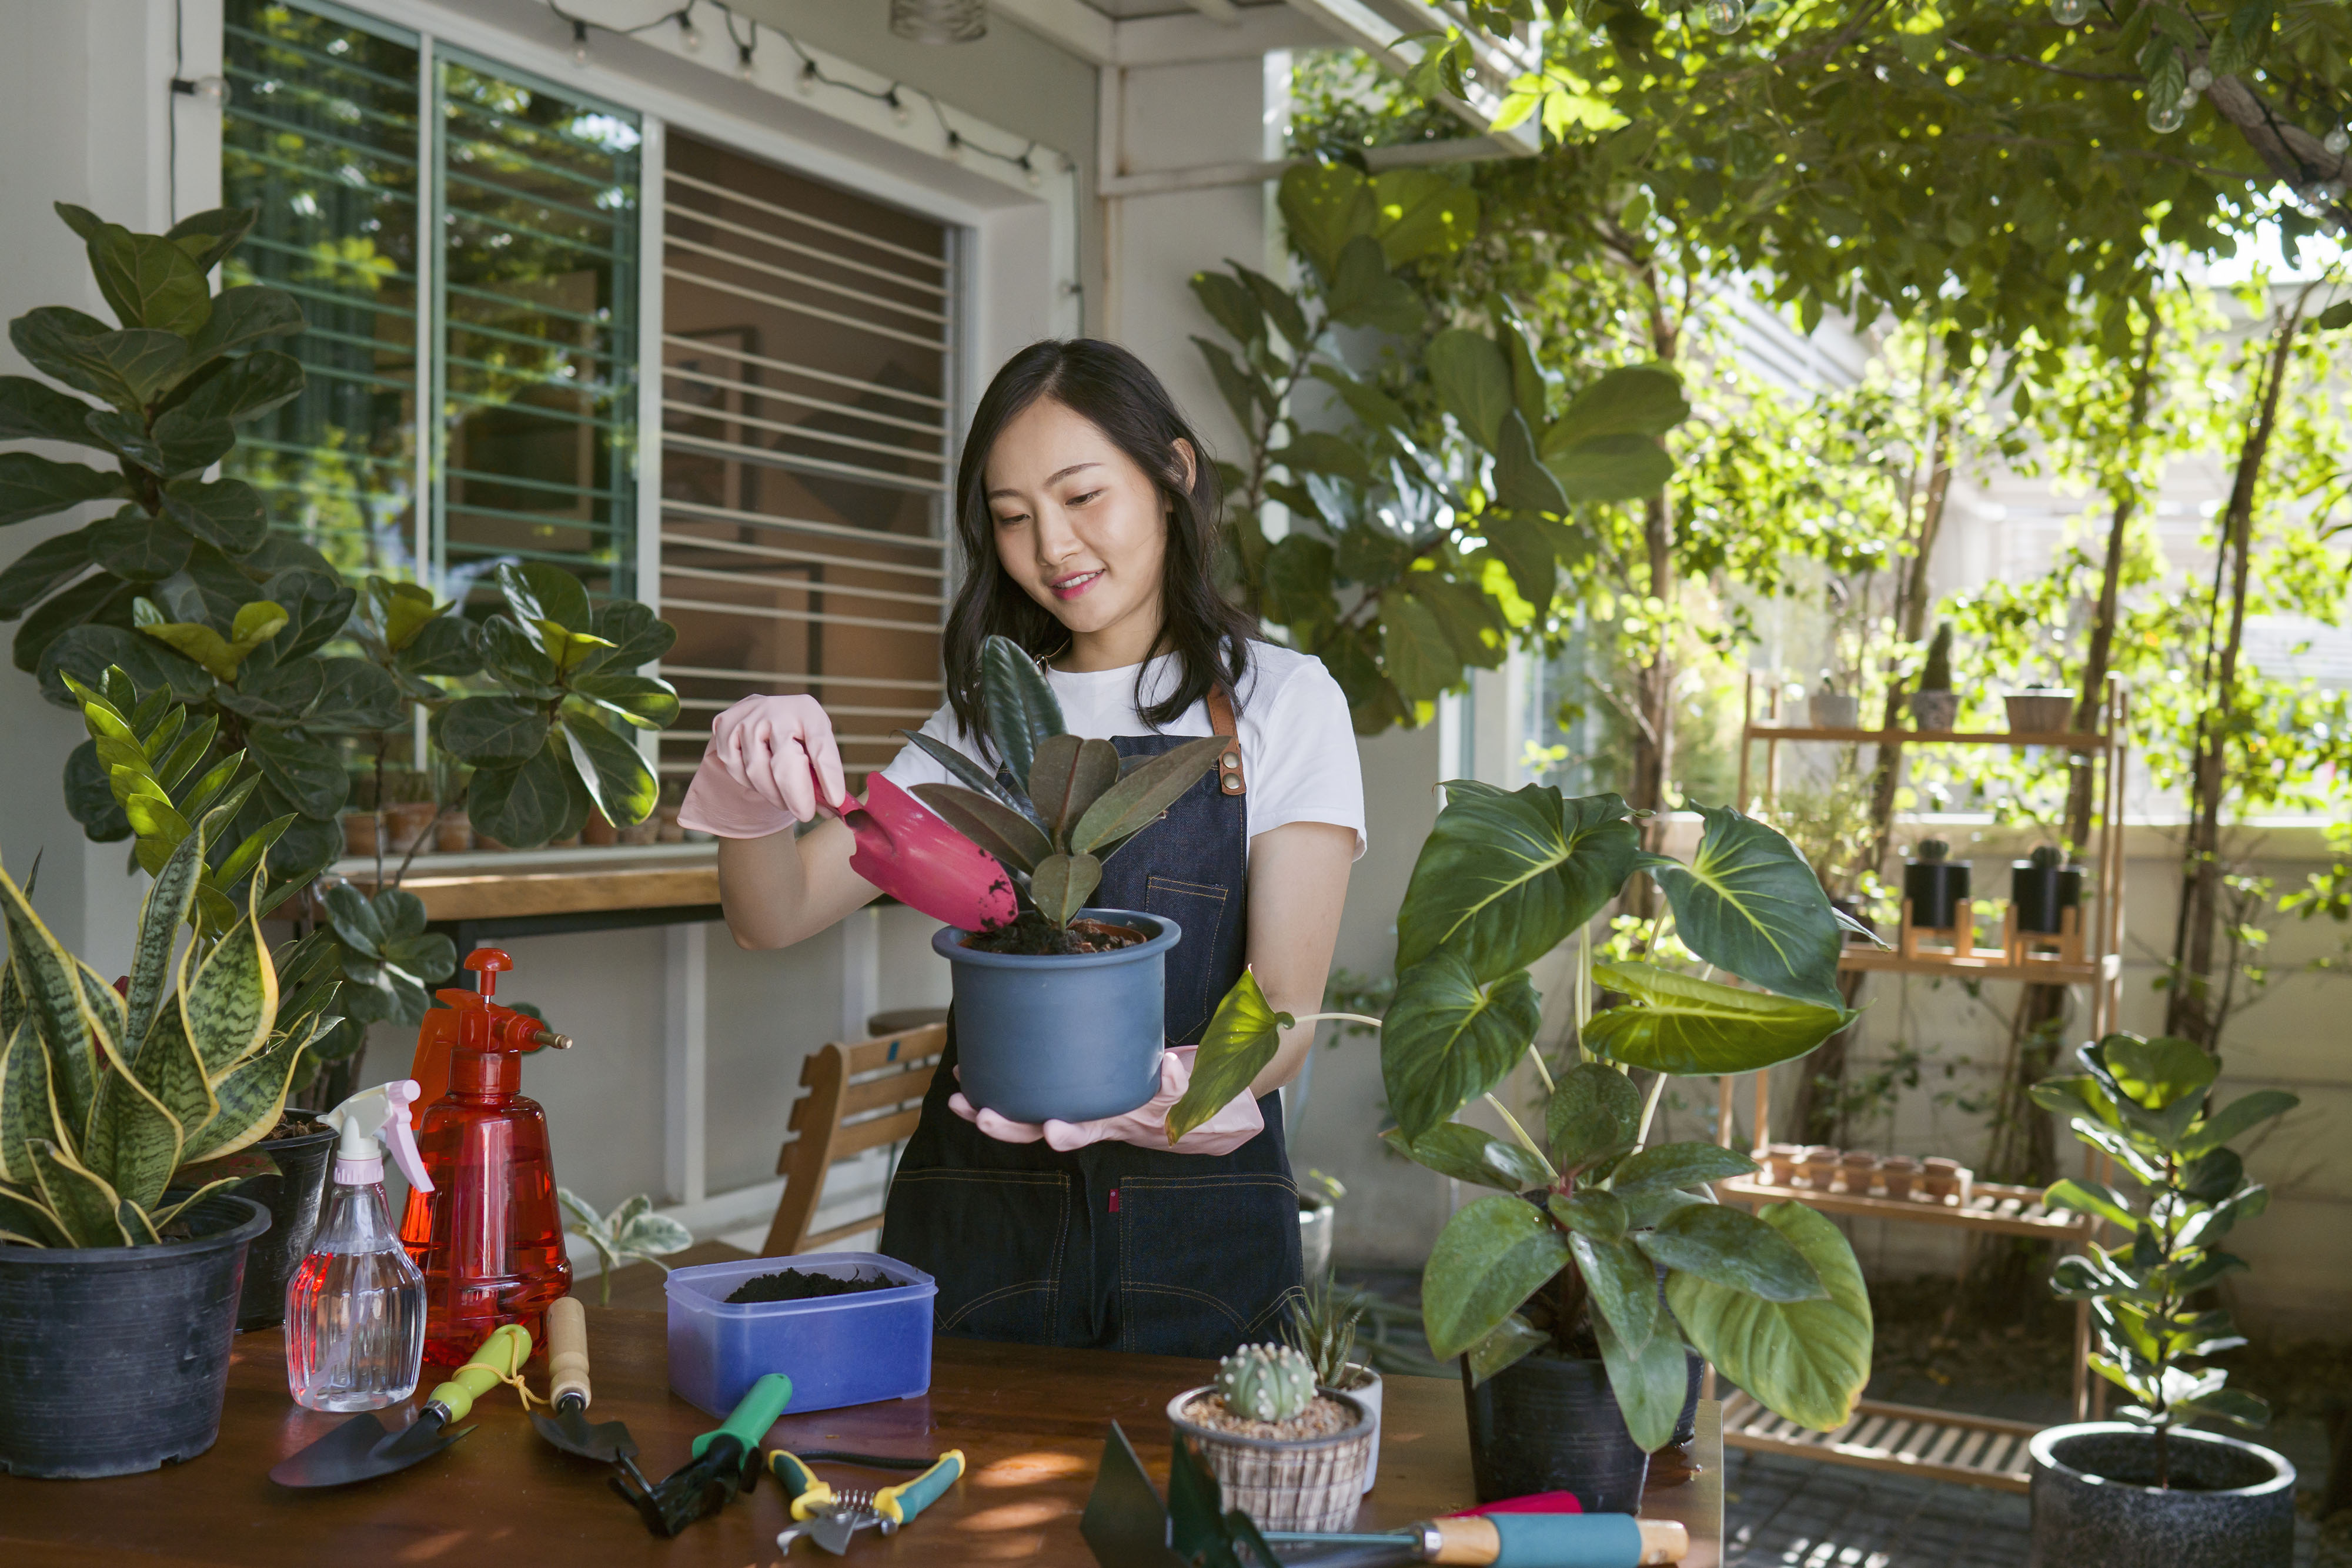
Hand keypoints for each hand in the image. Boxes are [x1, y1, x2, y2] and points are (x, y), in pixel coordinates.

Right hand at [677, 694, 846, 837]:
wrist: (764, 713)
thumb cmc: (797, 735)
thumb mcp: (816, 745)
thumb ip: (824, 775)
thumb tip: (834, 810)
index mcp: (807, 711)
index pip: (820, 745)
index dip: (829, 775)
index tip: (835, 801)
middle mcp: (776, 710)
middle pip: (785, 762)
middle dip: (797, 796)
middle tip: (805, 815)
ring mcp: (748, 718)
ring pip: (757, 771)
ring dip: (774, 794)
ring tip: (786, 800)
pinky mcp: (725, 727)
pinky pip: (737, 769)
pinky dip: (751, 784)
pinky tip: (764, 782)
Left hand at [948, 1047, 1263, 1155]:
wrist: (1214, 1108)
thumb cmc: (1207, 1097)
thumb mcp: (1201, 1093)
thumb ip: (1182, 1083)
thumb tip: (1165, 1067)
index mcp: (1127, 1120)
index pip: (1094, 1130)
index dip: (1070, 1132)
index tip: (1052, 1131)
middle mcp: (1099, 1118)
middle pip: (1047, 1127)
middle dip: (1009, 1124)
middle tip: (976, 1114)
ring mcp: (1088, 1106)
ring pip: (1033, 1113)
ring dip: (995, 1107)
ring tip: (958, 1096)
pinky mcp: (1084, 1088)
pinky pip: (1039, 1090)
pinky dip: (1009, 1082)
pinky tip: (976, 1071)